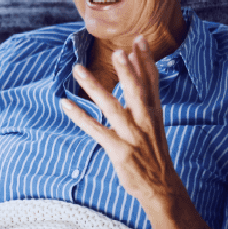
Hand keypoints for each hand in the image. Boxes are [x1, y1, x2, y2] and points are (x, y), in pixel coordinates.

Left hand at [60, 36, 184, 206]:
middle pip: (136, 90)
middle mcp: (145, 120)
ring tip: (78, 69)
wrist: (161, 188)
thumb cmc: (154, 153)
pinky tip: (66, 104)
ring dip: (94, 87)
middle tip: (117, 51)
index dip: (146, 60)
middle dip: (127, 71)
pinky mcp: (119, 150)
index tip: (139, 40)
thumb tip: (138, 73)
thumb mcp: (154, 123)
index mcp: (154, 112)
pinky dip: (80, 116)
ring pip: (111, 106)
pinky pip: (96, 130)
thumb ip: (145, 98)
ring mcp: (132, 135)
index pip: (152, 81)